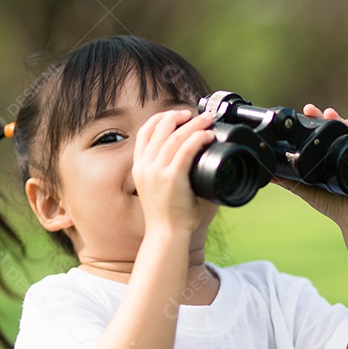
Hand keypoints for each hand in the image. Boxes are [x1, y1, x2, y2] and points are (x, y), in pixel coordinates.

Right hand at [132, 109, 214, 232]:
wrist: (165, 234)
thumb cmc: (168, 215)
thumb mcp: (158, 187)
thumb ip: (167, 170)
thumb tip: (187, 157)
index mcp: (140, 166)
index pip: (146, 132)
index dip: (162, 118)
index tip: (178, 115)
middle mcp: (145, 166)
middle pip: (161, 129)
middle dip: (180, 117)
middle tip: (197, 114)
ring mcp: (156, 172)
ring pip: (175, 136)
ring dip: (194, 124)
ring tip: (208, 120)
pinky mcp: (171, 178)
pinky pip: (185, 150)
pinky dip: (198, 139)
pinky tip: (208, 135)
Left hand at [271, 104, 347, 233]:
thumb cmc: (333, 204)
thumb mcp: (306, 190)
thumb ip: (289, 181)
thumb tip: (269, 175)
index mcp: (326, 155)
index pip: (319, 133)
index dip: (312, 121)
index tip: (302, 113)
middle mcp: (340, 150)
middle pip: (333, 127)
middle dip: (322, 116)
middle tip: (310, 109)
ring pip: (347, 129)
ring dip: (338, 119)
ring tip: (329, 114)